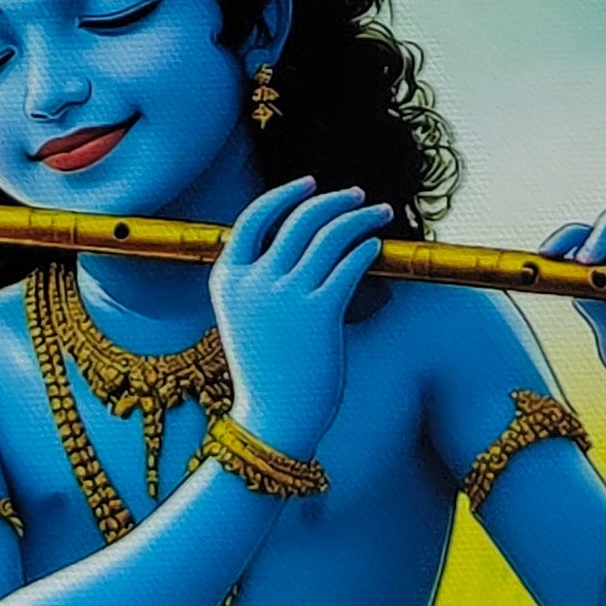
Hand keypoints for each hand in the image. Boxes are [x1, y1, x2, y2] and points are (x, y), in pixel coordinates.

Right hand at [209, 178, 389, 467]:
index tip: (312, 183)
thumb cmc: (266, 372)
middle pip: (298, 218)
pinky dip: (365, 247)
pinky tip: (376, 245)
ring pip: (328, 234)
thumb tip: (300, 241)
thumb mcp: (246, 318)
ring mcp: (285, 296)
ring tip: (379, 213)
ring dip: (359, 217)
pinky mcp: (319, 313)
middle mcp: (253, 281)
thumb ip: (261, 280)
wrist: (273, 421)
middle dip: (333, 200)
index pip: (253, 217)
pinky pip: (348, 264)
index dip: (285, 194)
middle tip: (358, 196)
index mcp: (227, 280)